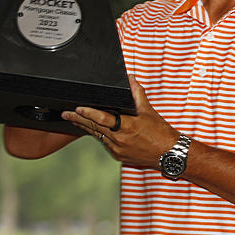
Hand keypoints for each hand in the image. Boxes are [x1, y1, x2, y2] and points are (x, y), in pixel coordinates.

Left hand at [63, 75, 179, 168]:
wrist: (168, 154)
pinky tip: (89, 129)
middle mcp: (120, 140)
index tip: (77, 108)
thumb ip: (137, 93)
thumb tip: (130, 79)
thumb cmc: (160, 133)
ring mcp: (118, 149)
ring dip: (85, 127)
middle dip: (78, 120)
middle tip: (66, 114)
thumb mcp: (148, 110)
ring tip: (72, 119)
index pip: (103, 119)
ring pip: (97, 135)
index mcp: (127, 126)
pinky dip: (96, 134)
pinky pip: (104, 143)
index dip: (89, 113)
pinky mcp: (118, 156)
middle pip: (94, 128)